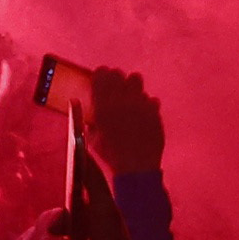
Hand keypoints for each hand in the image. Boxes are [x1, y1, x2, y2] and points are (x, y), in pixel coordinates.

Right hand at [86, 63, 165, 177]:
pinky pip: (150, 98)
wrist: (136, 166)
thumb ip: (89, 120)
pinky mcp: (154, 110)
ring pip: (136, 78)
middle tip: (114, 88)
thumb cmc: (110, 154)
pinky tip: (142, 114)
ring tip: (129, 97)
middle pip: (118, 73)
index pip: (100, 75)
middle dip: (115, 78)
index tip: (100, 79)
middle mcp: (122, 100)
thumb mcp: (92, 137)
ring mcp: (140, 103)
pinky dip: (146, 103)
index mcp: (103, 105)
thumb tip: (84, 107)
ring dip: (131, 85)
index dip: (100, 75)